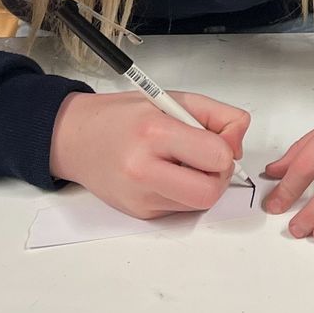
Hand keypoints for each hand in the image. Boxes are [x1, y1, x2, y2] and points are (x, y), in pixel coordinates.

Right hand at [48, 90, 249, 217]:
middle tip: (207, 159)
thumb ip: (217, 115)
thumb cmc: (123, 117)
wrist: (75, 139)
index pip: (217, 156)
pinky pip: (182, 209)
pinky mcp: (140, 213)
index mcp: (153, 133)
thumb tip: (238, 142)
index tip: (215, 140)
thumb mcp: (172, 99)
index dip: (225, 149)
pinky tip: (166, 175)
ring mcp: (140, 197)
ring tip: (183, 164)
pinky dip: (184, 193)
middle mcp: (143, 169)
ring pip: (199, 204)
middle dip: (220, 175)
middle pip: (211, 192)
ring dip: (203, 185)